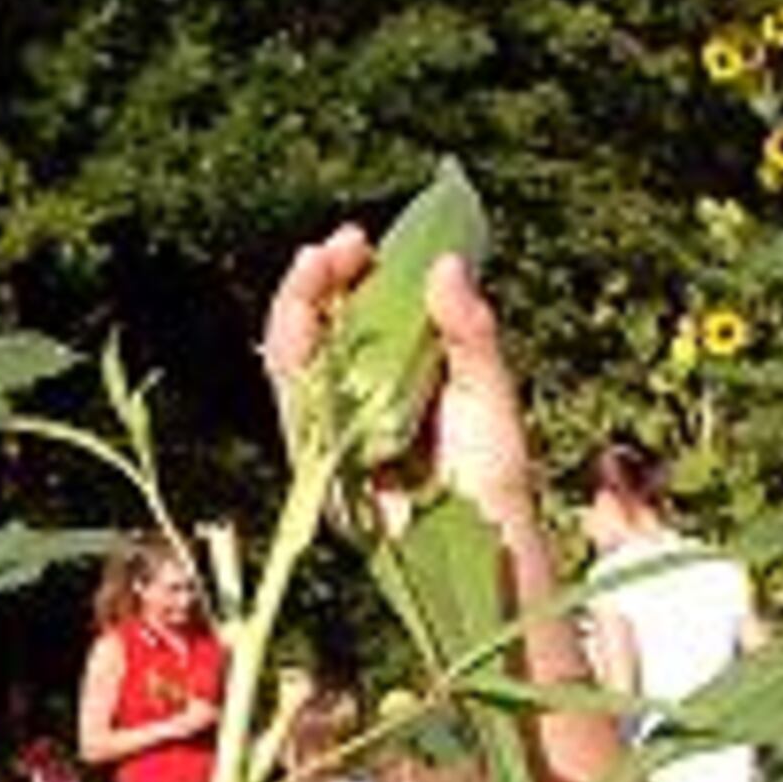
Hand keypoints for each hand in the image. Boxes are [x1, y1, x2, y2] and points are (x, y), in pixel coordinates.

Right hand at [263, 232, 538, 535]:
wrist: (489, 540)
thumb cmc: (491, 469)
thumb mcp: (486, 386)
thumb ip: (469, 330)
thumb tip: (446, 263)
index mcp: (388, 373)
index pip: (350, 313)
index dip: (344, 275)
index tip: (356, 240)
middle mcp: (352, 398)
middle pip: (312, 332)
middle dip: (312, 285)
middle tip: (334, 248)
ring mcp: (333, 431)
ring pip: (291, 364)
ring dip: (294, 313)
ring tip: (310, 270)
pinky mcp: (323, 465)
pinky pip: (296, 411)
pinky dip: (295, 368)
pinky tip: (301, 328)